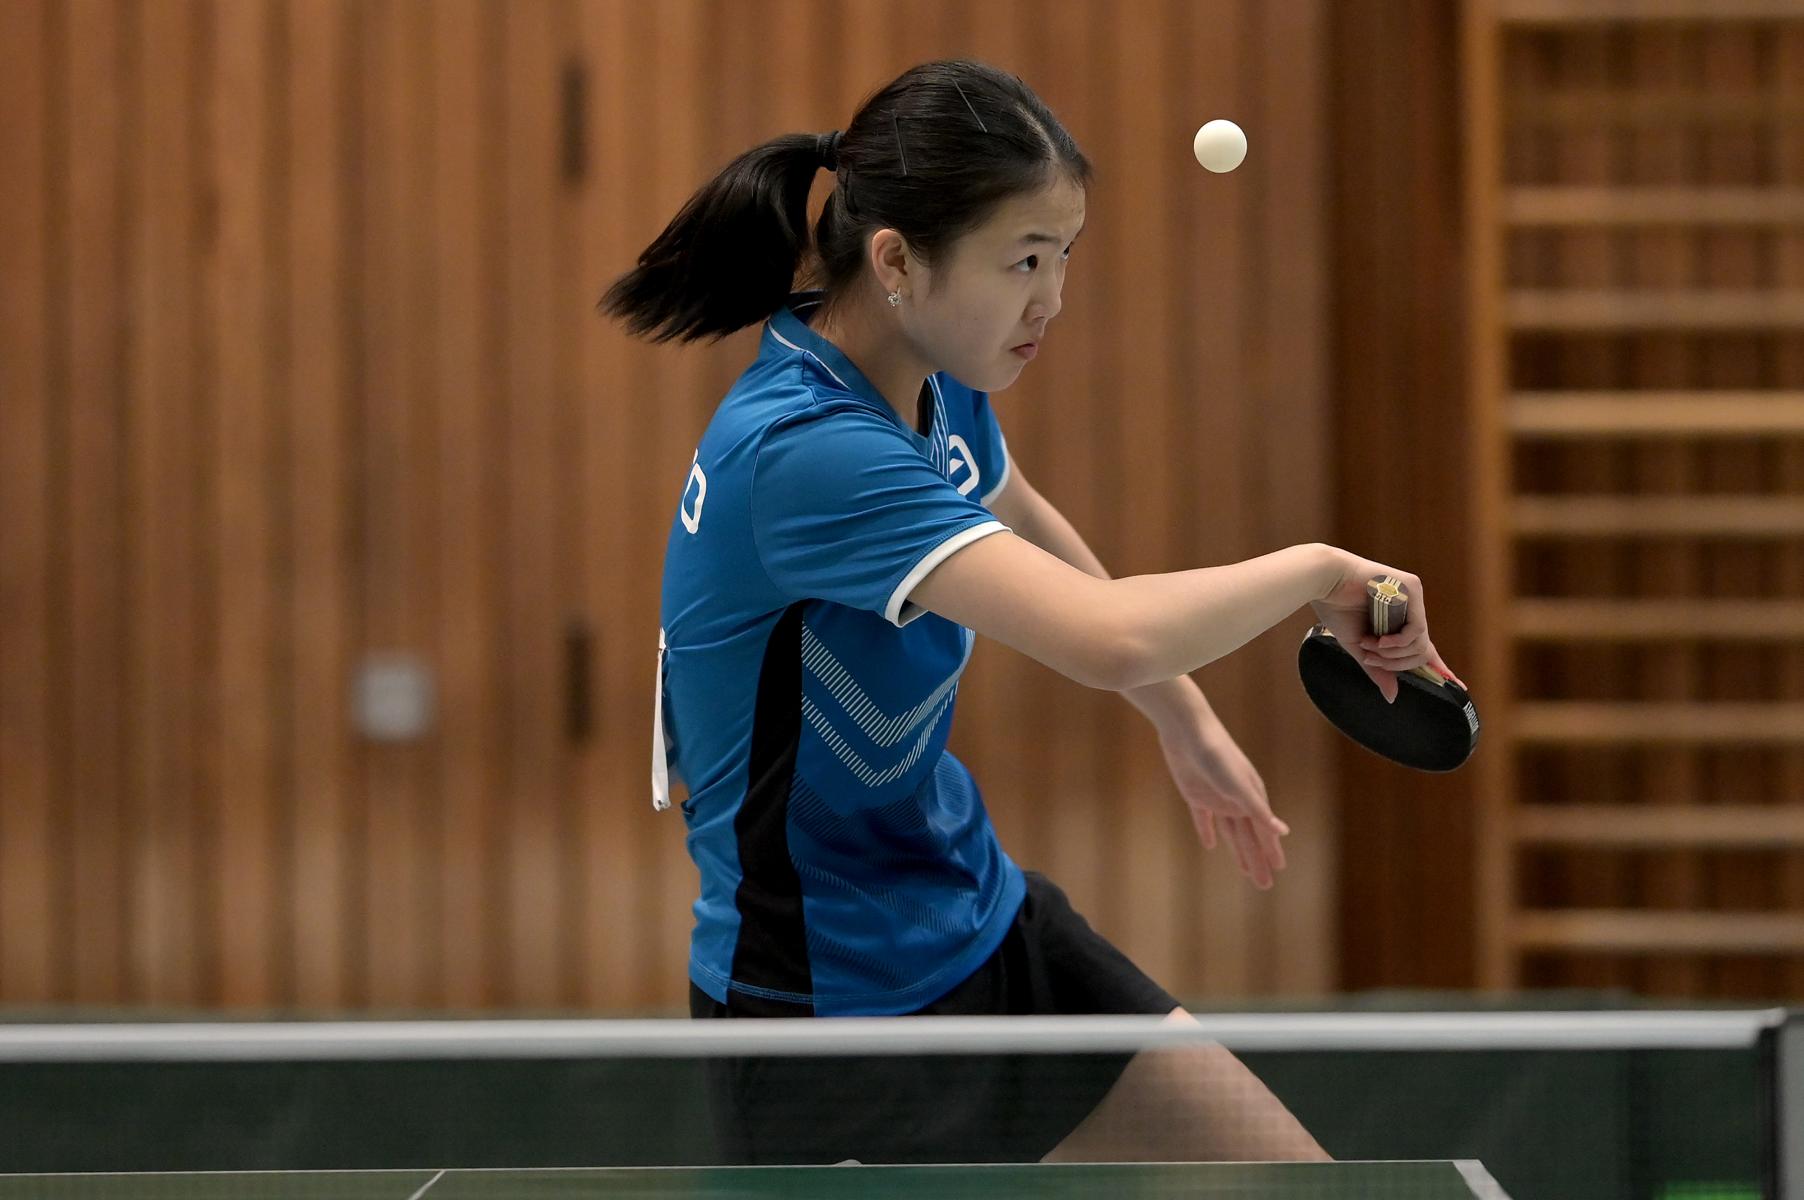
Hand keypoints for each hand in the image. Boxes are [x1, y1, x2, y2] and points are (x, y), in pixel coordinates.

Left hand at [1156, 715, 1288, 889]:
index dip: (1271, 851)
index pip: (1263, 832)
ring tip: (1245, 871)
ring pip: (1230, 832)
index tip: (1279, 870)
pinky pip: (1204, 820)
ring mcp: (1216, 799)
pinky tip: (1211, 846)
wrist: (1188, 732)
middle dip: (1257, 860)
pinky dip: (1208, 832)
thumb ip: (1258, 810)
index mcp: (1251, 798)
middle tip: (1264, 885)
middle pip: (1248, 838)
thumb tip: (1283, 832)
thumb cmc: (1217, 756)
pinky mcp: (1195, 795)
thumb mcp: (1238, 786)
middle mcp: (1236, 800)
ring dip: (1237, 851)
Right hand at [1309, 549, 1464, 702]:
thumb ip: (1378, 669)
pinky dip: (1399, 642)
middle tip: (1370, 657)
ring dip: (1392, 653)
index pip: (1424, 648)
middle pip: (1421, 651)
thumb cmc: (1337, 609)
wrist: (1325, 581)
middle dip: (1395, 663)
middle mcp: (1410, 609)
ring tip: (1370, 645)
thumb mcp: (1359, 647)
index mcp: (1398, 622)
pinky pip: (1417, 629)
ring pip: (1420, 643)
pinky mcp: (1412, 588)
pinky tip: (1380, 639)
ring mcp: (1413, 598)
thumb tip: (1392, 696)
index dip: (1440, 668)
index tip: (1459, 686)